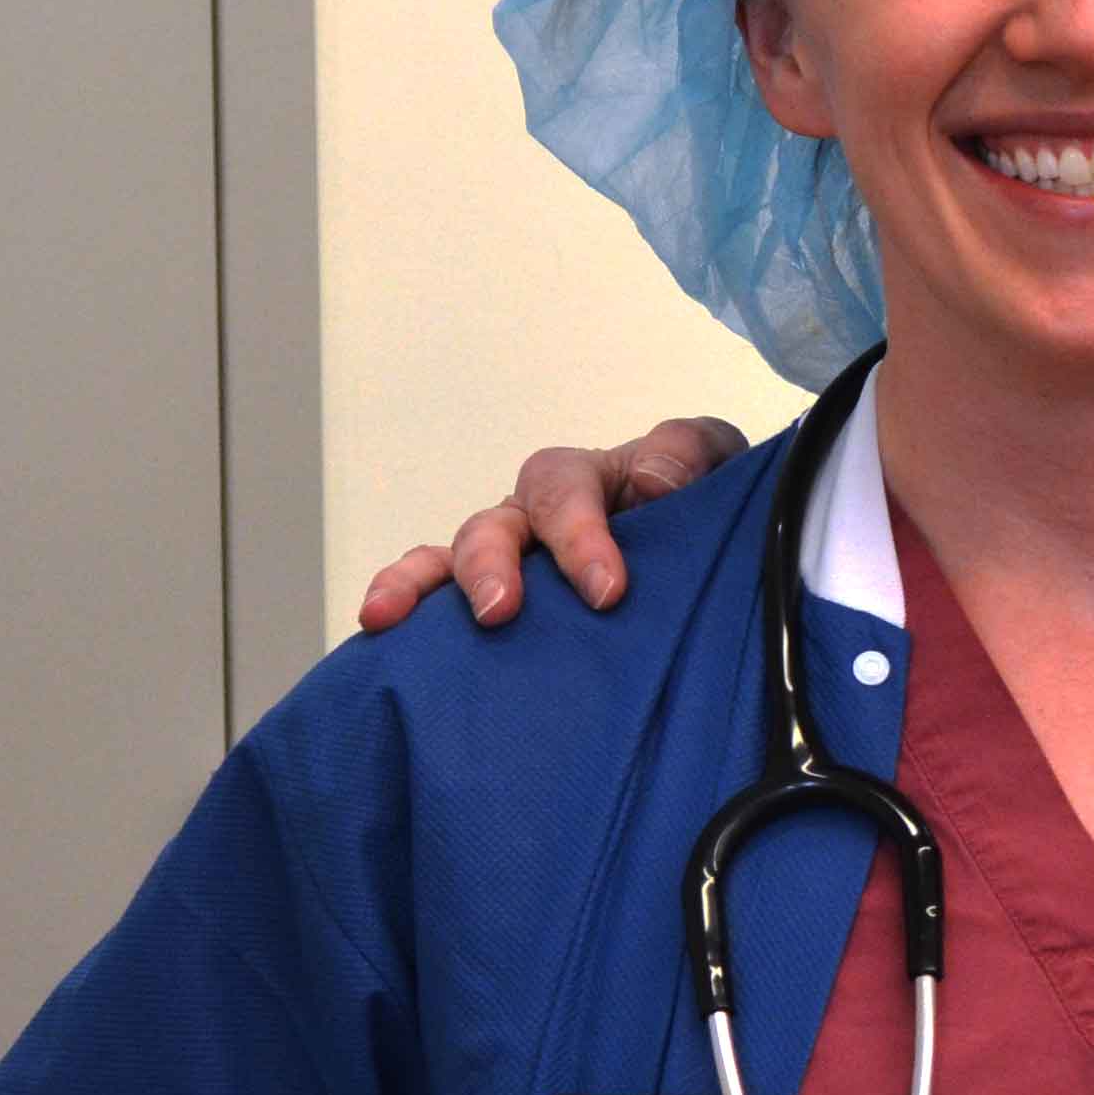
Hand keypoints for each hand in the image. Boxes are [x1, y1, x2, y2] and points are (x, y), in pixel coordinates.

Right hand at [352, 418, 745, 632]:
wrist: (708, 555)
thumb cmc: (700, 503)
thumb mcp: (715, 462)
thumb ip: (688, 454)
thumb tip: (651, 483)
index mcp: (584, 480)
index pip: (565, 492)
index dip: (579, 537)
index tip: (607, 591)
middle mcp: (532, 519)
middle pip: (492, 527)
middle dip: (490, 566)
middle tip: (501, 611)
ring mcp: (509, 564)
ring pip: (447, 562)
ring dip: (416, 584)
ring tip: (385, 615)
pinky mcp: (498, 609)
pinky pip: (437, 607)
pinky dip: (405, 614)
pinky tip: (378, 640)